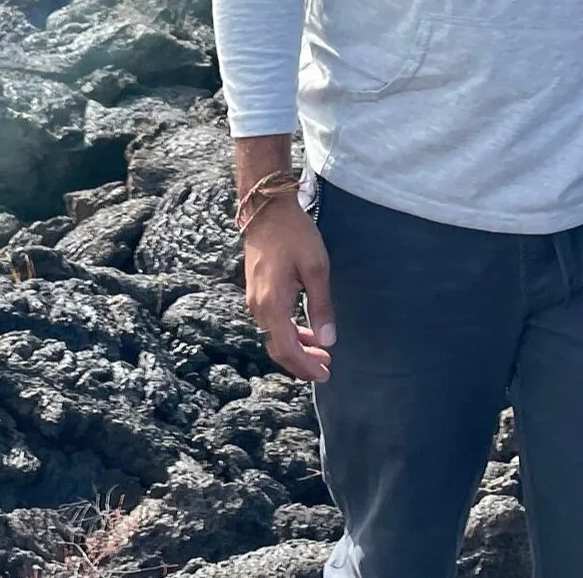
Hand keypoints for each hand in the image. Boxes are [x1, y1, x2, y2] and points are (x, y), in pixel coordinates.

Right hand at [242, 196, 335, 382]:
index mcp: (272, 305)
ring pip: (274, 336)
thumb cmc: (294, 234)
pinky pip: (271, 323)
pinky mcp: (257, 291)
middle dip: (301, 362)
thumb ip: (321, 306)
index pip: (288, 349)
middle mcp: (258, 307)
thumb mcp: (316, 268)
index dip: (306, 366)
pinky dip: (288, 333)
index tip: (325, 374)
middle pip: (278, 348)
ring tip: (320, 353)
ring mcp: (254, 299)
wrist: (267, 209)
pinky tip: (305, 331)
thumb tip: (328, 340)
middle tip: (326, 368)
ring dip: (296, 348)